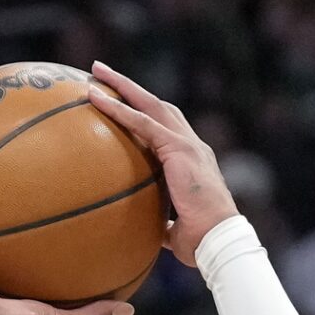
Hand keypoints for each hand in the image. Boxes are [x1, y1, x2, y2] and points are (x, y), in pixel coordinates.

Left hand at [87, 65, 236, 267]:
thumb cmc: (200, 242)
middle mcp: (191, 144)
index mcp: (192, 160)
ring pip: (149, 104)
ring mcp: (186, 143)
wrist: (218, 240)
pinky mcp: (178, 149)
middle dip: (130, 87)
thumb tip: (149, 230)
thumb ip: (163, 222)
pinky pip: (142, 123)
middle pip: (157, 105)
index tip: (126, 103)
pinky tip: (98, 100)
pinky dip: (119, 109)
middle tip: (103, 73)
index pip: (166, 127)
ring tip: (97, 72)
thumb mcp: (176, 230)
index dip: (146, 113)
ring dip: (122, 86)